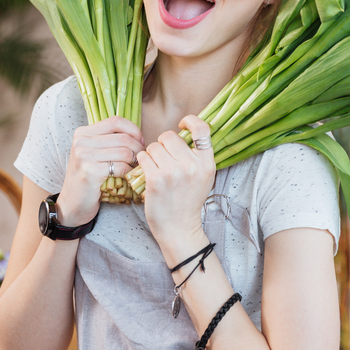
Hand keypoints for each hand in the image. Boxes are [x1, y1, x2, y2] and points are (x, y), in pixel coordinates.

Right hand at [58, 116, 144, 226]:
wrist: (72, 204)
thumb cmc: (88, 178)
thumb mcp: (95, 153)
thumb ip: (110, 140)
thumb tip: (139, 135)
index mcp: (83, 132)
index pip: (116, 121)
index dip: (133, 130)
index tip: (140, 141)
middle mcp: (81, 141)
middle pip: (123, 137)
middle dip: (138, 148)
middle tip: (142, 159)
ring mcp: (84, 155)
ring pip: (125, 152)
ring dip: (135, 161)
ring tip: (136, 168)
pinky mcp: (90, 170)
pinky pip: (121, 166)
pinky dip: (129, 172)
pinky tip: (128, 176)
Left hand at [136, 115, 215, 245]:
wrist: (179, 228)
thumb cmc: (188, 201)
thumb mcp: (204, 177)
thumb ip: (198, 156)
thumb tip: (185, 131)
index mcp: (207, 163)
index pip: (202, 129)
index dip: (190, 120)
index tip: (181, 125)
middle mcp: (192, 165)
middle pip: (170, 136)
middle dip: (163, 144)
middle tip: (163, 157)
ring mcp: (173, 173)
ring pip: (153, 146)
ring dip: (151, 154)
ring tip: (156, 168)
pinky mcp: (155, 180)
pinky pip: (143, 157)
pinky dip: (142, 162)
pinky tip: (147, 172)